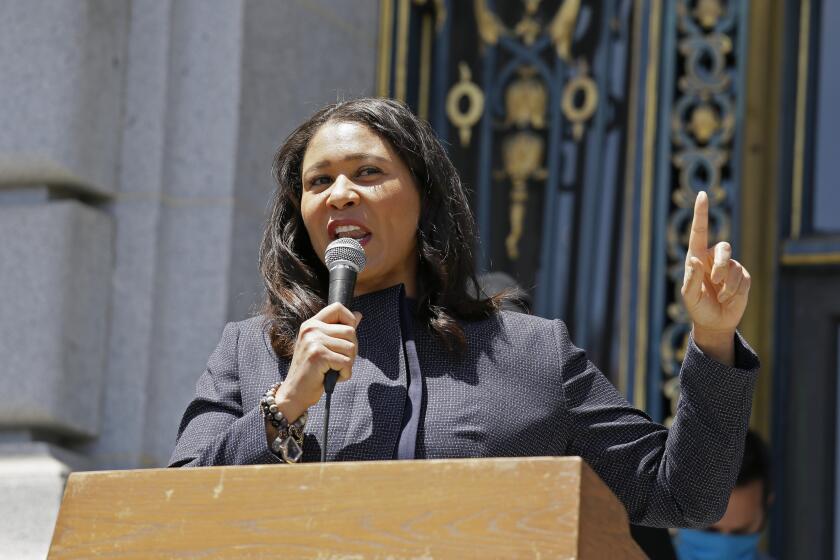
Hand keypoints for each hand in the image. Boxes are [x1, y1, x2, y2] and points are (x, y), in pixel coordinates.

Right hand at [274, 303, 361, 422]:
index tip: (347, 337)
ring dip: (348, 363)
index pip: (337, 308)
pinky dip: (345, 374)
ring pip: (351, 347)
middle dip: (352, 349)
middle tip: (339, 362)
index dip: (349, 319)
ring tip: (334, 369)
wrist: (295, 392)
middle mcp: (311, 329)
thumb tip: (358, 315)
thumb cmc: (311, 371)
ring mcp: (314, 341)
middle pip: (350, 331)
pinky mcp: (318, 355)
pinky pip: (346, 362)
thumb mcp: (324, 346)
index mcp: (312, 324)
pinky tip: (333, 377)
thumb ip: (339, 330)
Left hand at [681, 191, 750, 364]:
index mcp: (697, 257)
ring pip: (733, 266)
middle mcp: (713, 258)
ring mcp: (729, 266)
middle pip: (723, 248)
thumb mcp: (689, 295)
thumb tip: (695, 260)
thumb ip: (691, 278)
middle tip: (715, 282)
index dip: (701, 213)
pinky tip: (728, 299)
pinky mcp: (742, 276)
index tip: (702, 195)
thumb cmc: (697, 307)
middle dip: (720, 266)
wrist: (714, 322)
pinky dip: (734, 292)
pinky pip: (742, 279)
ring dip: (726, 285)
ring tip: (720, 296)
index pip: (699, 232)